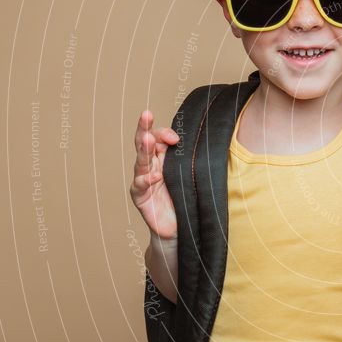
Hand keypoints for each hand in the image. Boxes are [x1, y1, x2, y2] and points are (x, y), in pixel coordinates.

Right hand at [129, 110, 178, 241]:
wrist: (179, 226)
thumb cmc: (186, 198)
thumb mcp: (189, 174)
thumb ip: (189, 158)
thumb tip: (201, 140)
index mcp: (162, 158)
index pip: (158, 138)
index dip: (164, 133)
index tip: (176, 136)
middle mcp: (150, 165)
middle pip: (144, 143)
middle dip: (145, 128)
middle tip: (146, 114)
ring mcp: (143, 180)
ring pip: (141, 161)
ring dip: (143, 149)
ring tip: (146, 138)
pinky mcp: (140, 196)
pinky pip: (141, 185)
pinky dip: (147, 179)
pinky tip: (154, 176)